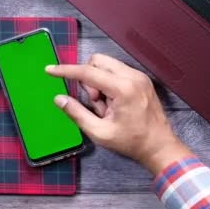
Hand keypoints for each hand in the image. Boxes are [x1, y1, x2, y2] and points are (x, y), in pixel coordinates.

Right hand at [46, 54, 192, 175]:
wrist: (160, 146)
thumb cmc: (131, 142)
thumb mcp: (100, 132)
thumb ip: (77, 113)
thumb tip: (59, 99)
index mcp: (123, 89)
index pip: (88, 72)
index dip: (66, 71)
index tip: (49, 70)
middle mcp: (132, 76)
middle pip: (97, 62)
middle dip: (88, 79)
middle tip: (94, 102)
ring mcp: (139, 76)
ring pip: (106, 65)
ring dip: (97, 82)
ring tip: (105, 106)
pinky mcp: (141, 79)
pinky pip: (115, 71)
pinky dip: (107, 83)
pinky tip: (113, 103)